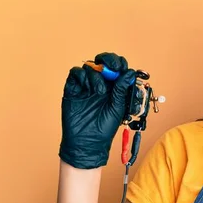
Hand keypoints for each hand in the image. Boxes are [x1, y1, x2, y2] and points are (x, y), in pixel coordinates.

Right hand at [59, 53, 135, 168]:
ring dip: (96, 75)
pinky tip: (87, 88)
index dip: (119, 63)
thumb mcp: (118, 107)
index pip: (117, 68)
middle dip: (108, 60)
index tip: (121, 66)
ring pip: (90, 67)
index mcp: (114, 87)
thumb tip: (129, 72)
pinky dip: (82, 75)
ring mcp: (86, 86)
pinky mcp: (73, 89)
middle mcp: (100, 84)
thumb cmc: (105, 128)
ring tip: (99, 91)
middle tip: (111, 66)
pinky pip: (75, 73)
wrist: (87, 142)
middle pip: (103, 62)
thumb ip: (122, 89)